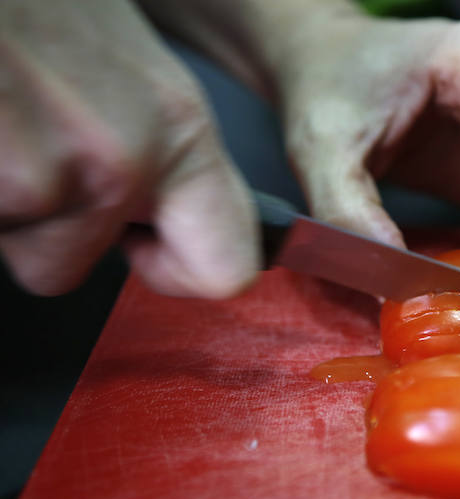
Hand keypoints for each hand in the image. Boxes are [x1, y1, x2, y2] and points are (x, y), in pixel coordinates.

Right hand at [0, 0, 258, 297]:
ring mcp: (43, 175)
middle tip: (27, 156)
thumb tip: (155, 205)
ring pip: (14, 243)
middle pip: (71, 267)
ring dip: (0, 199)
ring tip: (0, 115)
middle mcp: (123, 162)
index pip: (225, 268)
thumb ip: (156, 139)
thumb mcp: (128, 55)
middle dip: (45, 232)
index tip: (145, 246)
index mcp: (179, 130)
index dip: (176, 270)